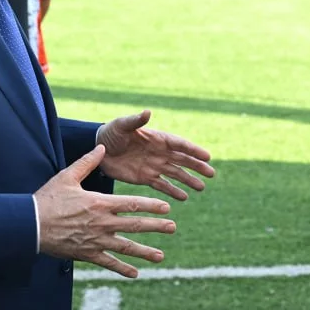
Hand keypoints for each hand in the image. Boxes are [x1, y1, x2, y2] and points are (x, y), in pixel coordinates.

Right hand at [34, 144, 176, 277]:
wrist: (30, 225)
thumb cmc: (47, 199)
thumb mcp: (67, 176)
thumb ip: (87, 162)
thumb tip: (102, 147)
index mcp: (100, 203)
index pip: (132, 204)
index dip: (151, 206)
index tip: (166, 208)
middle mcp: (102, 223)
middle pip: (135, 225)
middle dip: (156, 226)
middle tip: (172, 228)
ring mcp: (96, 241)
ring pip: (125, 247)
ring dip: (144, 252)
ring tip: (161, 256)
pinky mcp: (87, 254)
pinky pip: (108, 263)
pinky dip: (122, 269)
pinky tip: (135, 274)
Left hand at [95, 109, 214, 200]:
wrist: (98, 149)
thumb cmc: (111, 133)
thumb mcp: (122, 125)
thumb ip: (136, 120)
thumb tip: (148, 112)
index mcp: (158, 138)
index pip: (180, 145)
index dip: (194, 150)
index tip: (207, 156)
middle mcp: (160, 152)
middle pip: (183, 160)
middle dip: (197, 167)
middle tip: (211, 174)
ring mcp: (154, 166)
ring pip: (176, 174)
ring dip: (189, 181)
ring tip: (201, 188)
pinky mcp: (146, 178)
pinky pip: (162, 185)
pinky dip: (173, 191)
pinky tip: (184, 197)